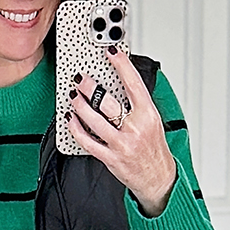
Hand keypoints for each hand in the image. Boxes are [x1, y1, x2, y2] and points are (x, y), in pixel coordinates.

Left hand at [66, 46, 177, 215]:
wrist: (158, 178)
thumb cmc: (153, 148)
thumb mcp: (152, 121)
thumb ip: (137, 103)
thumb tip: (119, 80)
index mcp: (148, 115)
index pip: (133, 84)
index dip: (121, 65)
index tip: (110, 51)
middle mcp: (135, 128)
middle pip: (107, 101)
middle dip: (90, 86)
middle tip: (80, 78)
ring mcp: (122, 144)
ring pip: (94, 119)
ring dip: (79, 105)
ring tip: (73, 96)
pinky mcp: (111, 158)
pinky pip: (88, 141)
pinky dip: (76, 128)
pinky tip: (71, 119)